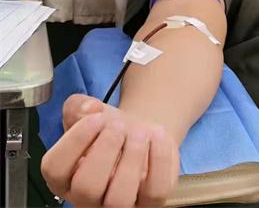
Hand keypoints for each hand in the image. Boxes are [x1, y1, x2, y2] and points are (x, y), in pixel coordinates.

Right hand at [41, 95, 179, 207]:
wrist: (142, 134)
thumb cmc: (110, 129)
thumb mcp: (90, 112)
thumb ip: (80, 105)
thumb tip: (89, 108)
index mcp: (64, 177)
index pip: (55, 168)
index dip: (75, 140)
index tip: (96, 118)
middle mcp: (87, 199)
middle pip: (86, 189)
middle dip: (104, 150)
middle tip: (118, 126)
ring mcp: (119, 205)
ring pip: (119, 199)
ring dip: (131, 158)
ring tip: (139, 132)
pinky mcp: (150, 201)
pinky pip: (156, 190)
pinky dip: (159, 159)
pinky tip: (157, 135)